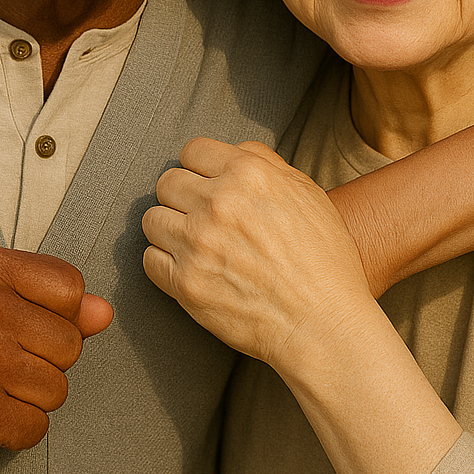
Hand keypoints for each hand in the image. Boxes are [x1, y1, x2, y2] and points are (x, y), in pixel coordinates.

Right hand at [0, 241, 112, 466]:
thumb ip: (46, 297)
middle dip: (46, 361)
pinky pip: (35, 426)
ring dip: (31, 398)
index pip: (71, 287)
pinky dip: (17, 429)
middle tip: (4, 362)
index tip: (27, 326)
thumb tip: (103, 312)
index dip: (60, 315)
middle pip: (70, 341)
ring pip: (58, 386)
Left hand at [143, 138, 375, 374]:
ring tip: (193, 241)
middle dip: (181, 195)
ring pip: (152, 219)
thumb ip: (266, 162)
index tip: (206, 182)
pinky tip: (189, 266)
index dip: (200, 167)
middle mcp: (218, 203)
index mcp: (248, 174)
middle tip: (200, 213)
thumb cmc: (324, 258)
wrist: (323, 322)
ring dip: (169, 227)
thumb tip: (234, 151)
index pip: (193, 150)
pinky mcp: (186, 284)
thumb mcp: (306, 192)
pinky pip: (150, 260)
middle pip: (167, 182)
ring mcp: (198, 244)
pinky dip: (165, 262)